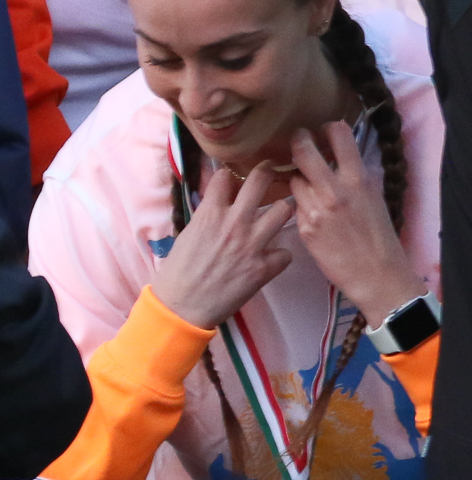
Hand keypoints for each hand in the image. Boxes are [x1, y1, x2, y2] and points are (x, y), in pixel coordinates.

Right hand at [150, 159, 297, 328]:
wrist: (181, 308)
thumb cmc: (177, 274)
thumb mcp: (187, 236)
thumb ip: (206, 217)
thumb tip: (217, 203)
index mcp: (210, 214)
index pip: (224, 177)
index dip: (231, 175)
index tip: (237, 175)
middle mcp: (234, 223)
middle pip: (260, 181)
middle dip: (268, 171)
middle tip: (272, 171)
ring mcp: (252, 244)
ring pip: (283, 211)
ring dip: (282, 212)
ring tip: (280, 214)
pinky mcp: (264, 268)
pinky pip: (286, 253)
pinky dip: (280, 256)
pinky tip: (272, 259)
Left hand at [282, 124, 422, 324]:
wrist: (375, 272)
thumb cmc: (380, 235)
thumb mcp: (375, 197)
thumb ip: (357, 177)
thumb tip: (342, 159)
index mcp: (359, 179)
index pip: (340, 136)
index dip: (330, 128)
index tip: (326, 129)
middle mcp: (335, 189)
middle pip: (304, 151)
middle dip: (299, 141)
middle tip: (299, 139)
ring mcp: (316, 208)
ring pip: (295, 179)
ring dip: (298, 177)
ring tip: (307, 184)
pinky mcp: (304, 226)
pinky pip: (295, 205)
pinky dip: (300, 203)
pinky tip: (310, 212)